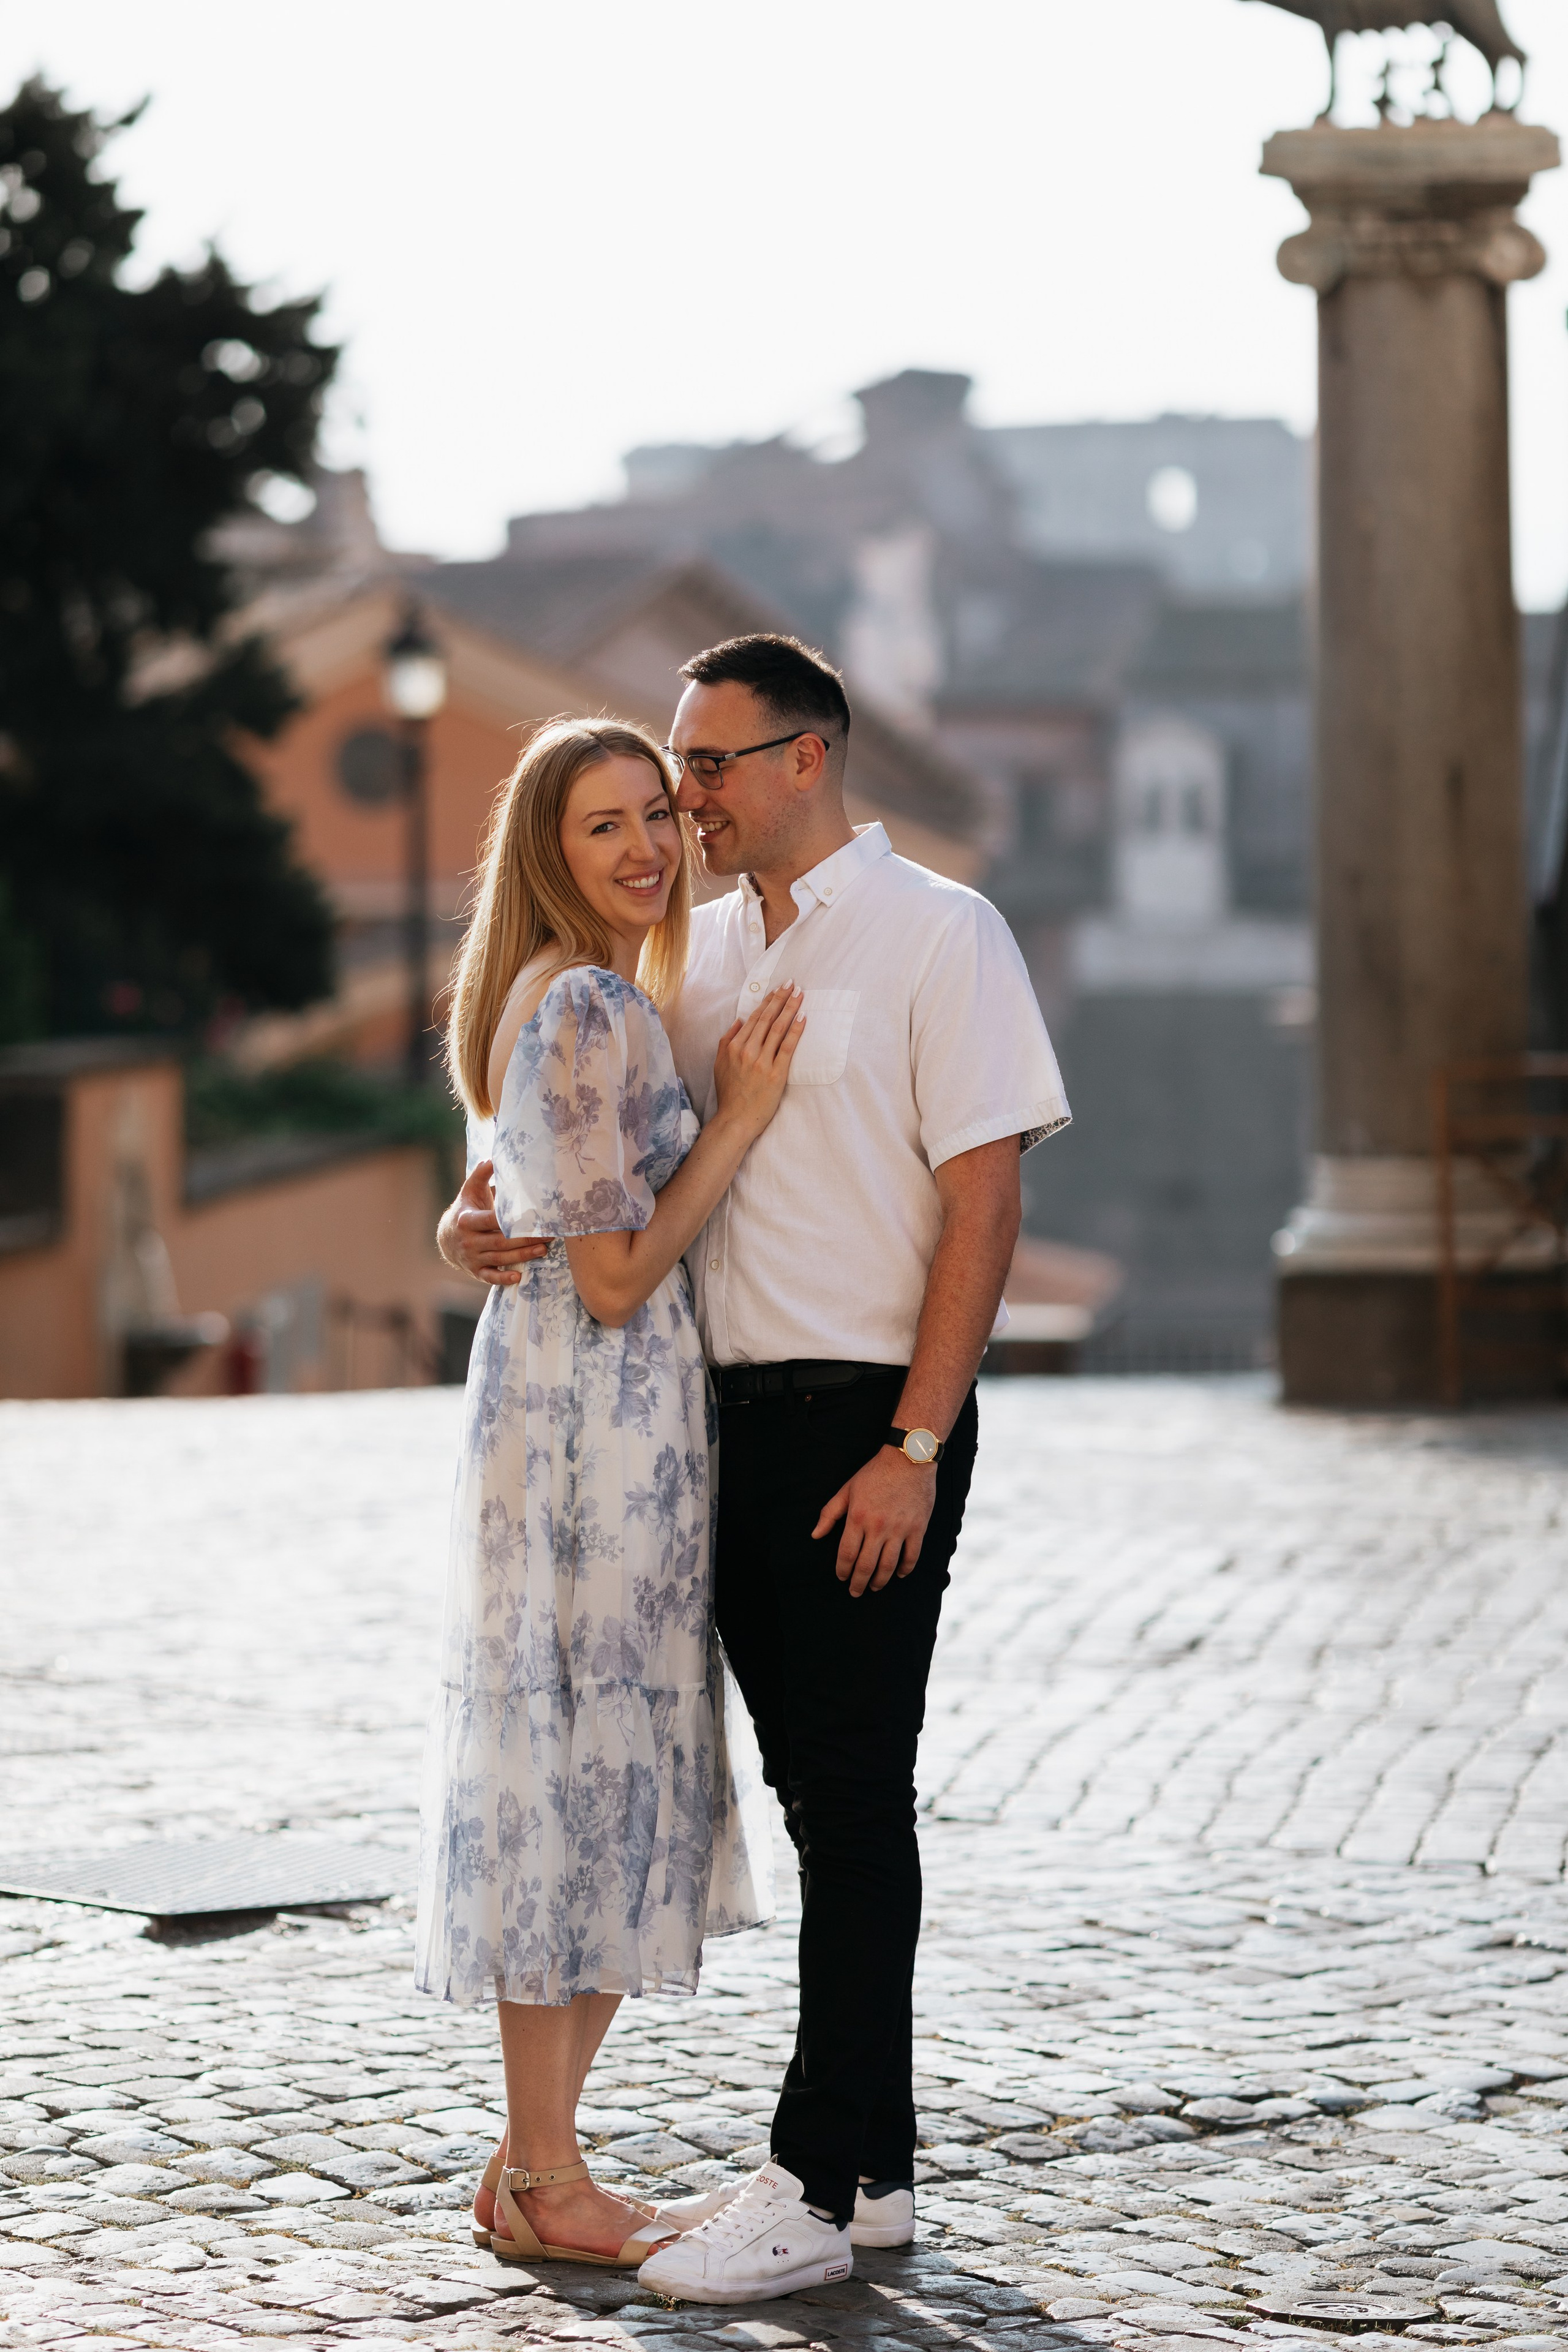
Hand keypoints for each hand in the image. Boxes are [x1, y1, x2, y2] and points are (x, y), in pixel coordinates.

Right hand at [437, 1159, 548, 1286]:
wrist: (446, 1237)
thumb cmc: (466, 1209)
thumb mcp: (469, 1190)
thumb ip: (481, 1174)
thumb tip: (492, 1157)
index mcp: (467, 1220)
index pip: (491, 1221)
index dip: (510, 1221)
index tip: (531, 1217)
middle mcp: (469, 1241)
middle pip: (500, 1242)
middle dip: (525, 1240)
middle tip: (548, 1235)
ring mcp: (472, 1258)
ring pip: (499, 1259)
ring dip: (522, 1256)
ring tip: (543, 1250)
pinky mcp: (475, 1271)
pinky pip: (490, 1277)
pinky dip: (503, 1279)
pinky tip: (519, 1277)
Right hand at [711, 985, 804, 1138]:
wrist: (735, 1120)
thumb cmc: (729, 1094)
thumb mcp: (719, 1064)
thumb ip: (727, 1041)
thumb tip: (739, 1021)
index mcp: (733, 1046)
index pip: (754, 1018)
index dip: (767, 1001)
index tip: (777, 989)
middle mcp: (747, 1050)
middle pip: (767, 1018)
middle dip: (781, 998)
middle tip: (792, 983)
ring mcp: (761, 1061)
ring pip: (777, 1028)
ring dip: (790, 1008)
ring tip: (800, 994)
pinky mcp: (775, 1073)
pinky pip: (787, 1047)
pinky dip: (795, 1030)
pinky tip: (802, 1017)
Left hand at [812, 1447, 937, 1596]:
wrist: (908, 1459)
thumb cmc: (875, 1473)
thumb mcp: (847, 1489)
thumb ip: (830, 1513)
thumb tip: (815, 1535)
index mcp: (858, 1518)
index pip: (847, 1554)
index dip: (843, 1570)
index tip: (841, 1577)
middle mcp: (878, 1527)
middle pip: (866, 1565)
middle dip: (858, 1583)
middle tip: (855, 1592)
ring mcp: (899, 1529)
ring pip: (888, 1565)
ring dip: (880, 1581)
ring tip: (874, 1587)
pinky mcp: (917, 1528)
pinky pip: (911, 1556)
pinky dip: (904, 1569)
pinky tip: (898, 1575)